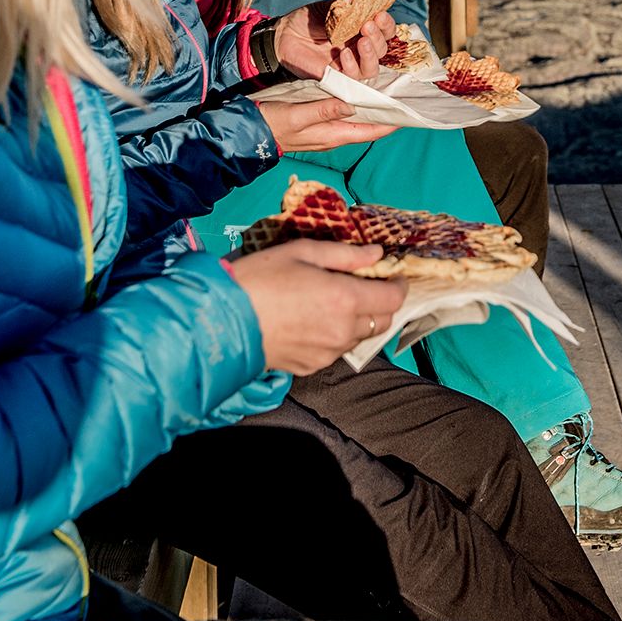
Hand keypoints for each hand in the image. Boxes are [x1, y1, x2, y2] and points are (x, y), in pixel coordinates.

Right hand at [228, 239, 408, 373]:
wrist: (223, 321)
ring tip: (332, 303)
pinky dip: (335, 335)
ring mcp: (328, 353)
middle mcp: (343, 331)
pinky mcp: (311, 367)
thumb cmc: (260, 278)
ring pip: (359, 337)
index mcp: (345, 299)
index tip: (392, 275)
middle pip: (382, 322)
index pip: (393, 300)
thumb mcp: (302, 253)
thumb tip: (377, 253)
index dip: (398, 286)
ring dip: (357, 321)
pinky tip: (312, 321)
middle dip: (380, 304)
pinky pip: (335, 350)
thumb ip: (345, 255)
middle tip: (363, 287)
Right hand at [257, 97, 396, 152]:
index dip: (391, 121)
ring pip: (357, 116)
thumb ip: (324, 109)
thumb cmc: (272, 124)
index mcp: (334, 135)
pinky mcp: (318, 120)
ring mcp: (327, 129)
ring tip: (386, 85)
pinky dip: (354, 100)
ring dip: (370, 103)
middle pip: (368, 123)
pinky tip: (358, 87)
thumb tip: (353, 103)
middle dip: (384, 110)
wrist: (249, 131)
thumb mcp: (297, 115)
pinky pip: (343, 111)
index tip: (408, 110)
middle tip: (401, 90)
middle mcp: (335, 134)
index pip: (371, 130)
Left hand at [275, 3, 398, 80]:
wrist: (286, 33)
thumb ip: (352, 10)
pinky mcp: (337, 78)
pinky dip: (352, 66)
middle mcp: (359, 49)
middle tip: (367, 25)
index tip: (379, 15)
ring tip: (361, 41)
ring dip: (371, 54)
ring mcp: (349, 65)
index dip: (386, 25)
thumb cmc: (309, 19)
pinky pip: (353, 79)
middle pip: (382, 50)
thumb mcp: (333, 9)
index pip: (385, 32)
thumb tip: (369, 5)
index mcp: (362, 31)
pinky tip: (344, 53)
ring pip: (372, 68)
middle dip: (378, 37)